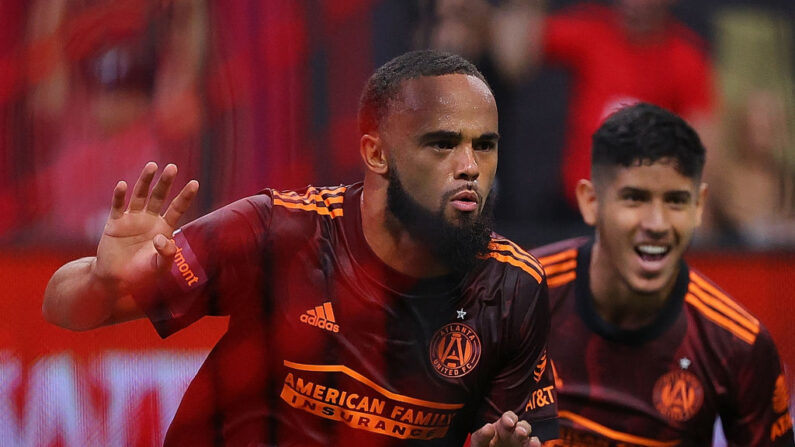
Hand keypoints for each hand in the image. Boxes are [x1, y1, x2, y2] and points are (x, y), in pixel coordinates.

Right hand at [94, 162, 198, 294]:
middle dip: (165, 182)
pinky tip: (123, 185)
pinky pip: (118, 206)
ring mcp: (132, 219)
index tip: (195, 183)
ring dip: (145, 181)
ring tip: (152, 166)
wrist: (117, 280)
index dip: (185, 196)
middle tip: (172, 166)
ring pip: (140, 195)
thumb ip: (167, 254)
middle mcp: (149, 219)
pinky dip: (120, 196)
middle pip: (159, 196)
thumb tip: (163, 238)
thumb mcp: (160, 266)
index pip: (177, 208)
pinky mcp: (115, 223)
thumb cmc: (142, 274)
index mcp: (164, 228)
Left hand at [470, 411, 540, 446]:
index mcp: (503, 427)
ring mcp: (521, 445)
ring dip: (533, 441)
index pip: (509, 417)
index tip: (509, 423)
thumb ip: (481, 436)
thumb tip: (489, 427)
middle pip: (523, 427)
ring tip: (533, 443)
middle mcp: (514, 434)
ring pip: (531, 440)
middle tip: (521, 432)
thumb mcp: (478, 442)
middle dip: (523, 428)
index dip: (510, 418)